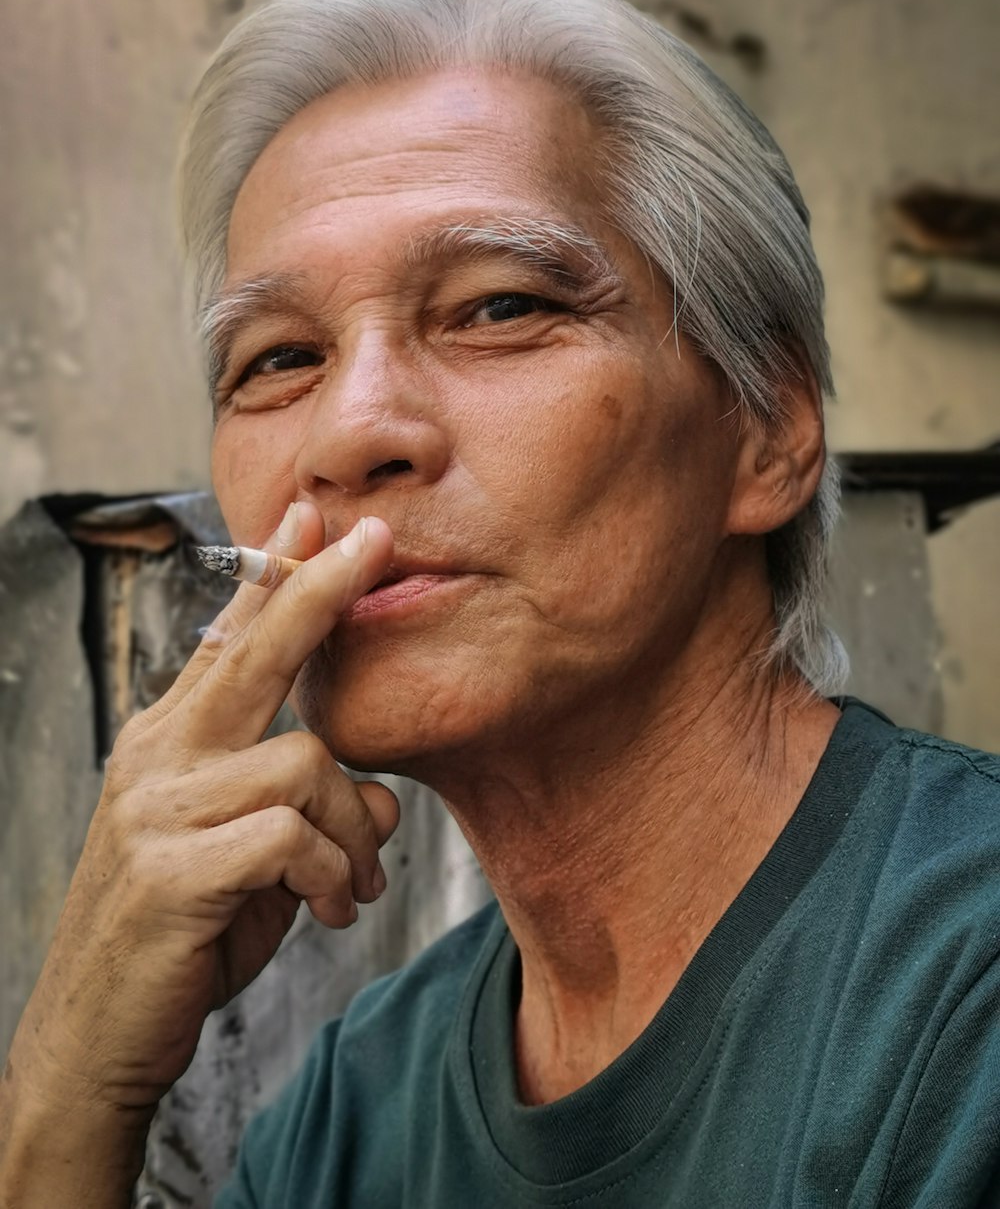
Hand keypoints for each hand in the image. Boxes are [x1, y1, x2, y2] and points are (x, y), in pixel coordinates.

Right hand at [0, 506, 396, 1199]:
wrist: (97, 1035)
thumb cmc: (183, 935)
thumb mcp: (252, 860)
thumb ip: (312, 814)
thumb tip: (389, 800)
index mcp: (168, 742)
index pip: (225, 640)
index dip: (268, 575)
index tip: (304, 516)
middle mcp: (157, 757)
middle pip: (254, 653)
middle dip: (320, 590)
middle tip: (377, 539)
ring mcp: (158, 810)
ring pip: (306, 765)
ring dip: (352, 832)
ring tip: (351, 886)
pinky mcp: (173, 870)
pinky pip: (291, 838)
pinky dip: (329, 875)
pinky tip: (326, 911)